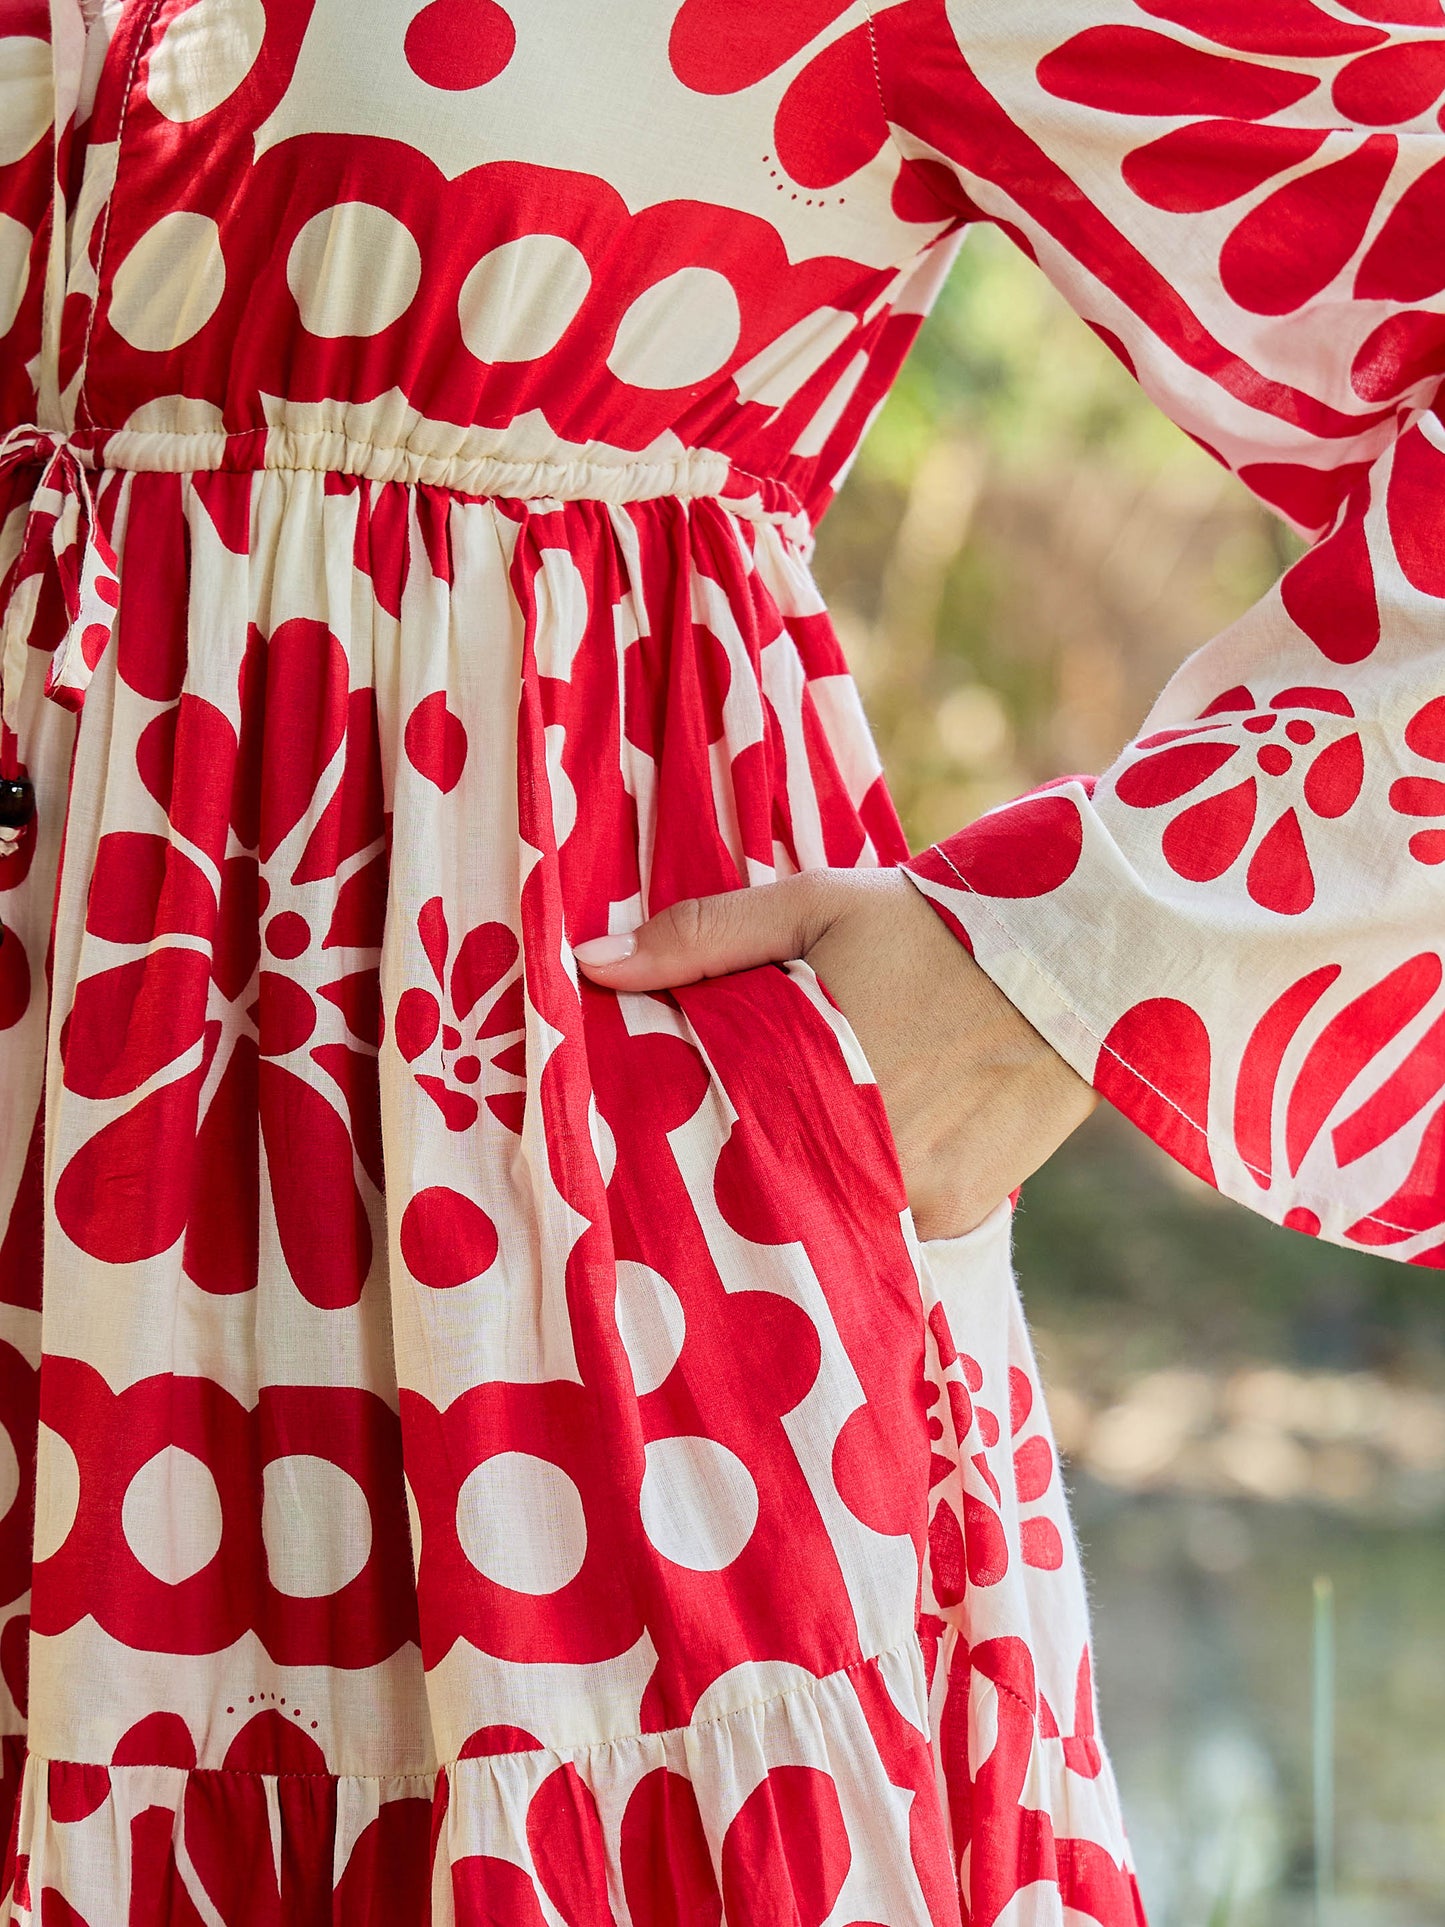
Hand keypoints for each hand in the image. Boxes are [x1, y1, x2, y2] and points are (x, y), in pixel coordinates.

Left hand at [573, 869, 1096, 1239]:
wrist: (1080, 955)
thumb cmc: (932, 922)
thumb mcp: (813, 904)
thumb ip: (700, 937)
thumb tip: (590, 964)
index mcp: (813, 1082)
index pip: (712, 1149)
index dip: (676, 1152)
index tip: (640, 1153)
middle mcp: (865, 1158)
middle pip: (769, 1193)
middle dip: (738, 1179)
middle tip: (713, 1154)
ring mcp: (919, 1198)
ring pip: (830, 1215)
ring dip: (806, 1193)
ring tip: (786, 1156)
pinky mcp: (962, 1215)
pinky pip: (893, 1225)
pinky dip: (873, 1199)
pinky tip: (860, 1159)